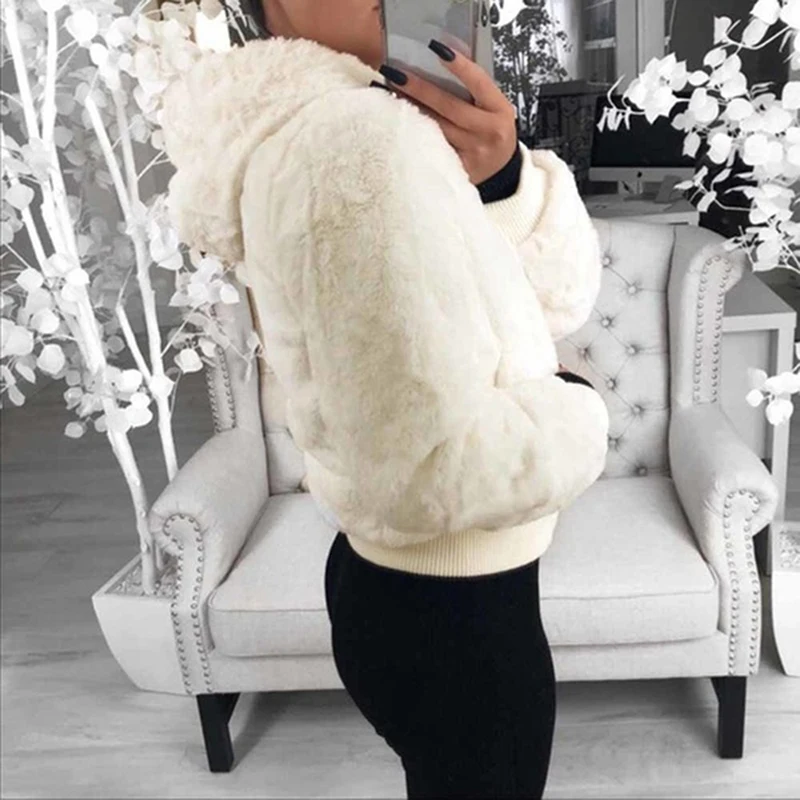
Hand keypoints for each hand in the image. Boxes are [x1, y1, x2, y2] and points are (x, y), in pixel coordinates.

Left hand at [377, 41, 517, 185]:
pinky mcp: (457, 169)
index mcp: (499, 110)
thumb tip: (439, 61)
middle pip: (450, 107)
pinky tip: (399, 122)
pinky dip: (415, 134)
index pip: (479, 83)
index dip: (459, 66)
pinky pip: (432, 148)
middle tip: (397, 74)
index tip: (436, 48)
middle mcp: (487, 131)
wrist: (500, 170)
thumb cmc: (492, 132)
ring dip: (412, 110)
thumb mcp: (493, 108)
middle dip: (421, 88)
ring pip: (437, 128)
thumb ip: (473, 89)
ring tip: (392, 93)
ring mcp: (472, 153)